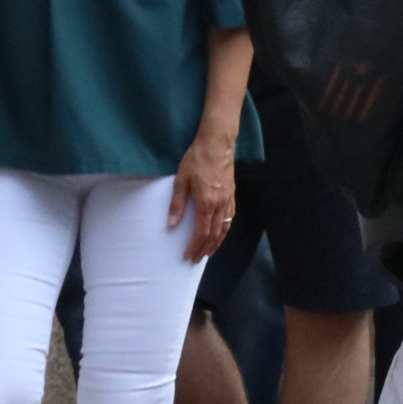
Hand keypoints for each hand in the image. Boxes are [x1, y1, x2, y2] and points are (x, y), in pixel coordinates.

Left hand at [172, 130, 238, 264]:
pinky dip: (225, 229)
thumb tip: (171, 225)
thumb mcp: (181, 180)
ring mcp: (228, 199)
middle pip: (214, 233)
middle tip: (196, 259)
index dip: (194, 245)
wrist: (217, 144)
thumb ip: (177, 204)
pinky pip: (230, 217)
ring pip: (224, 227)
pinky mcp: (232, 194)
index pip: (201, 231)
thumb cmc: (196, 160)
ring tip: (209, 252)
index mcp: (206, 202)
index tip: (187, 255)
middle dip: (205, 248)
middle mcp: (220, 204)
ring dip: (217, 242)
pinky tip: (221, 233)